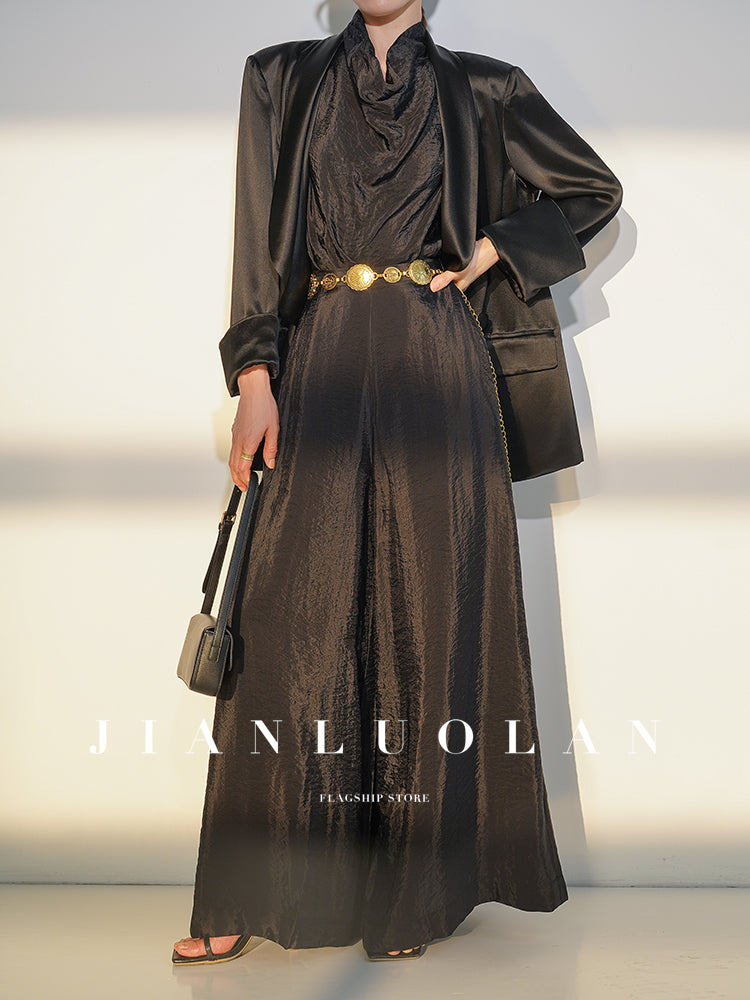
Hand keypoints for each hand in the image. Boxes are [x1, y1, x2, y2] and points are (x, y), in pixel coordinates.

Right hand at [230, 364, 278, 489]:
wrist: (254, 391)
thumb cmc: (264, 406)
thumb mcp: (273, 429)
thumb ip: (271, 449)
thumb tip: (270, 463)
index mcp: (248, 442)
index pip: (244, 467)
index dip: (245, 479)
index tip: (249, 486)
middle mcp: (239, 440)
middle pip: (234, 466)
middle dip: (238, 479)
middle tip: (243, 488)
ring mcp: (235, 435)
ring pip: (231, 458)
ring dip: (235, 471)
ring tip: (240, 479)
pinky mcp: (235, 431)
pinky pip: (232, 450)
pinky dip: (234, 460)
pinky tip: (240, 462)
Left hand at [429, 236, 498, 292]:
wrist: (489, 247)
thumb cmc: (477, 260)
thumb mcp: (459, 270)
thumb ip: (446, 279)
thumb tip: (432, 287)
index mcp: (459, 288)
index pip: (445, 294)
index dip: (435, 293)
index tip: (422, 291)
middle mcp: (459, 283)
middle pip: (444, 286)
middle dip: (434, 284)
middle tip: (421, 282)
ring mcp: (460, 275)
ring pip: (446, 278)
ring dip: (438, 276)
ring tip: (425, 274)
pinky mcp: (460, 266)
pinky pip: (449, 270)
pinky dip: (443, 269)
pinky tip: (437, 265)